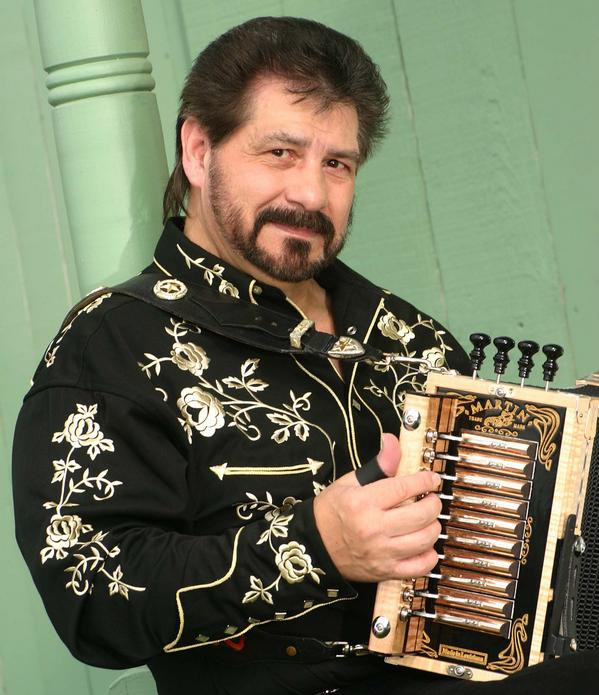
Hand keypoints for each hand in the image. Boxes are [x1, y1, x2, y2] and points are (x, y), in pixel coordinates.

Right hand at [313, 433, 441, 582]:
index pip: (406, 488)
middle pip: (422, 514)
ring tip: (427, 519)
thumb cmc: (331, 511)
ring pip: (425, 539)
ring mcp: (382, 553)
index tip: (431, 478)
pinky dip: (429, 555)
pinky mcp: (386, 571)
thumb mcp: (350, 482)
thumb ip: (378, 464)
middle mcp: (374, 528)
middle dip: (433, 502)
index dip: (425, 481)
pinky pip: (420, 566)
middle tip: (430, 498)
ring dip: (433, 526)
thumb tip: (392, 440)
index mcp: (363, 502)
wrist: (313, 546)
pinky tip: (424, 544)